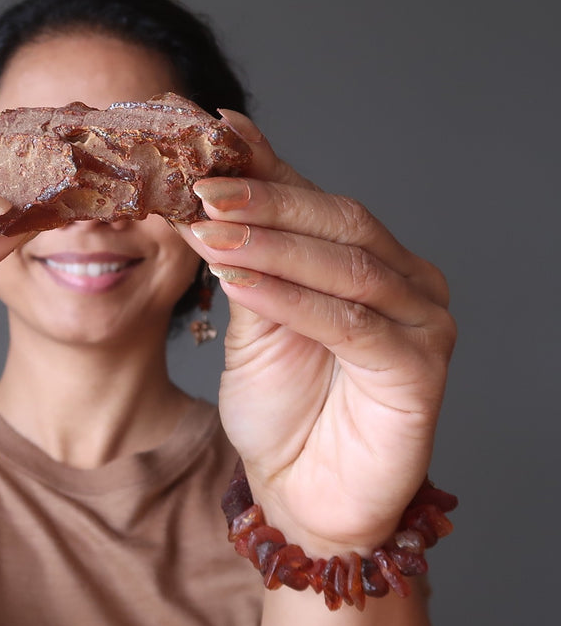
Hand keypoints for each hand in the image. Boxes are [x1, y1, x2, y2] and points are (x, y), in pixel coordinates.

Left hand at [179, 112, 455, 553]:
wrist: (302, 493)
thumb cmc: (281, 407)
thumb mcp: (252, 320)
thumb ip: (246, 258)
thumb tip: (211, 188)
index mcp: (367, 258)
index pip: (313, 198)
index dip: (261, 165)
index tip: (207, 132)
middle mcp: (405, 279)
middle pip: (337, 220)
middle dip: (264, 200)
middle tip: (203, 184)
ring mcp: (423, 321)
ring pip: (345, 266)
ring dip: (271, 244)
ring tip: (211, 229)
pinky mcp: (421, 369)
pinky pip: (351, 324)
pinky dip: (291, 299)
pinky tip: (239, 283)